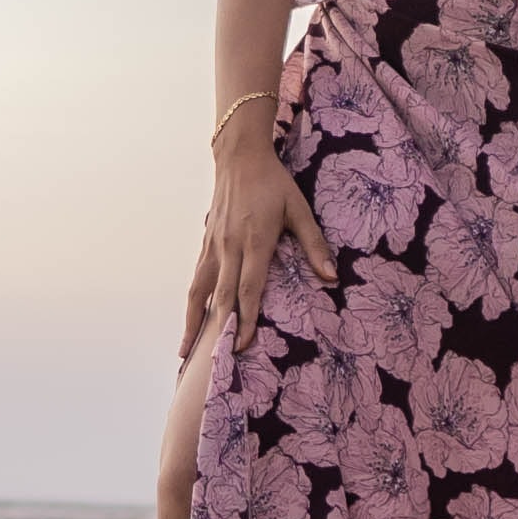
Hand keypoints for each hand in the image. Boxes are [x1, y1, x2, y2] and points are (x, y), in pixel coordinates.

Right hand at [181, 135, 337, 363]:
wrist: (239, 157)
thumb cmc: (274, 183)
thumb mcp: (299, 209)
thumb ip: (314, 244)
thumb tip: (332, 277)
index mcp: (255, 241)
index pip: (250, 289)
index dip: (246, 319)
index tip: (242, 345)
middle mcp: (230, 247)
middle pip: (222, 296)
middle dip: (218, 330)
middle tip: (212, 361)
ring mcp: (213, 245)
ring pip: (199, 290)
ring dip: (192, 322)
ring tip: (185, 350)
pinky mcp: (205, 242)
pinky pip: (196, 278)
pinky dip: (192, 302)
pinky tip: (190, 318)